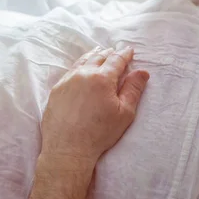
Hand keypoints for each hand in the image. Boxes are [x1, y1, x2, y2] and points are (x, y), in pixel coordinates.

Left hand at [40, 46, 149, 162]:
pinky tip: (81, 69)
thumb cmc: (99, 133)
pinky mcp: (56, 90)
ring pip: (82, 61)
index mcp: (102, 78)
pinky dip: (79, 65)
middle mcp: (83, 74)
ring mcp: (67, 81)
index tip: (130, 50)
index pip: (116, 60)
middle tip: (115, 51)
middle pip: (98, 57)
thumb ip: (133, 89)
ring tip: (98, 52)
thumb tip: (142, 71)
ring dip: (93, 55)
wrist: (67, 148)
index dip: (124, 54)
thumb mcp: (124, 113)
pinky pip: (70, 71)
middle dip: (109, 53)